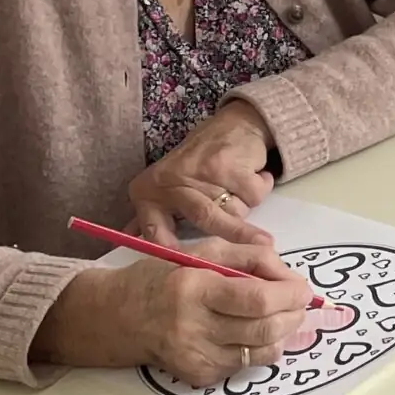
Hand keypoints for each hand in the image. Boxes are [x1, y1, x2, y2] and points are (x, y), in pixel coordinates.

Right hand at [35, 238, 314, 384]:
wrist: (116, 317)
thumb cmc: (162, 277)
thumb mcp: (201, 251)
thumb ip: (248, 256)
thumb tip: (287, 274)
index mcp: (194, 289)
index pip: (257, 299)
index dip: (290, 295)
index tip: (303, 288)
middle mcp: (193, 327)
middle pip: (264, 329)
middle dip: (294, 315)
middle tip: (300, 304)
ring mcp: (195, 356)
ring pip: (261, 352)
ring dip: (284, 334)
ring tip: (284, 317)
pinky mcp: (197, 376)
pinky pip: (244, 365)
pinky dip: (259, 349)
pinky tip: (254, 333)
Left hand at [129, 101, 273, 240]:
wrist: (233, 124)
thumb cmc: (197, 164)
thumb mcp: (166, 189)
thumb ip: (153, 220)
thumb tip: (133, 244)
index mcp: (148, 192)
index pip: (154, 232)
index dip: (171, 254)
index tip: (192, 269)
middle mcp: (171, 181)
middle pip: (205, 220)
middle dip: (235, 236)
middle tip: (260, 249)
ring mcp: (201, 172)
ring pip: (235, 212)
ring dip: (245, 205)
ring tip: (239, 187)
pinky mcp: (231, 164)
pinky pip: (254, 196)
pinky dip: (261, 188)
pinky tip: (252, 174)